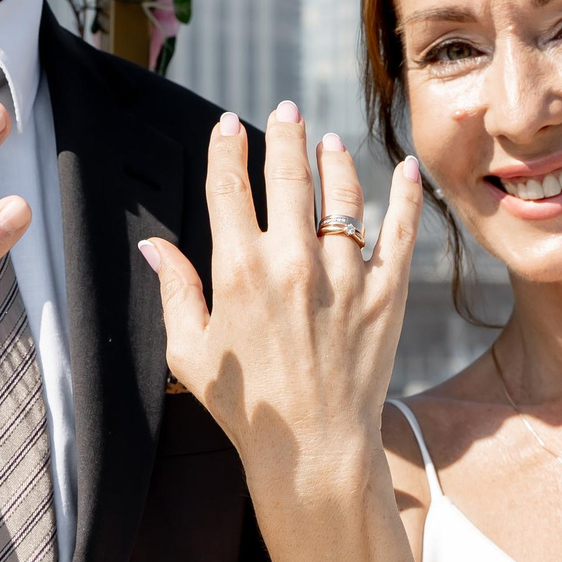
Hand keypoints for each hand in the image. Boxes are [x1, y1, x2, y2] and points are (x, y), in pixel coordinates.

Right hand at [140, 104, 421, 486]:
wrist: (312, 451)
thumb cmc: (246, 407)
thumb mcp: (190, 352)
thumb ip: (174, 291)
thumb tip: (154, 247)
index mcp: (238, 271)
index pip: (228, 187)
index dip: (226, 148)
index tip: (228, 126)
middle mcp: (291, 262)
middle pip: (287, 176)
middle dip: (283, 134)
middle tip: (284, 110)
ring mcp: (343, 275)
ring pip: (342, 196)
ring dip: (334, 160)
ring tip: (329, 142)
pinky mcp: (385, 294)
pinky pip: (400, 232)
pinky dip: (406, 196)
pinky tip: (406, 171)